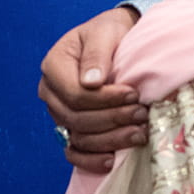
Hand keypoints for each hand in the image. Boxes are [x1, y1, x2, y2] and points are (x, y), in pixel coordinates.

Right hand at [38, 6, 147, 172]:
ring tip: (139, 133)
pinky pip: (73, 152)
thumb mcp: (105, 32)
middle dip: (112, 119)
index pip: (74, 94)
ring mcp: (60, 114)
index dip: (104, 100)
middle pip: (76, 118)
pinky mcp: (71, 128)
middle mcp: (52, 93)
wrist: (117, 41)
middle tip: (142, 113)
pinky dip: (90, 160)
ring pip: (78, 137)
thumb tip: (91, 82)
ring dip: (110, 140)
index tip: (133, 93)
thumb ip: (97, 54)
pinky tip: (111, 161)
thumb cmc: (110, 33)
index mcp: (54, 66)